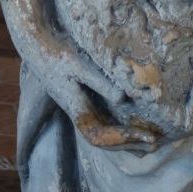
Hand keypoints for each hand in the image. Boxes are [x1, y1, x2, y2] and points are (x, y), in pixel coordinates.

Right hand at [26, 32, 161, 153]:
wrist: (36, 47)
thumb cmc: (58, 54)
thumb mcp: (79, 66)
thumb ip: (100, 82)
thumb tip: (123, 99)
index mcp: (76, 109)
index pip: (101, 135)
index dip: (125, 138)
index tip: (148, 136)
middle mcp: (77, 114)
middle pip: (103, 141)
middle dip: (130, 144)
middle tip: (156, 142)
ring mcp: (79, 109)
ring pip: (103, 135)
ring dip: (125, 141)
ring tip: (150, 142)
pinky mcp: (82, 102)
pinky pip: (102, 123)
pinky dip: (118, 130)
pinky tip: (133, 130)